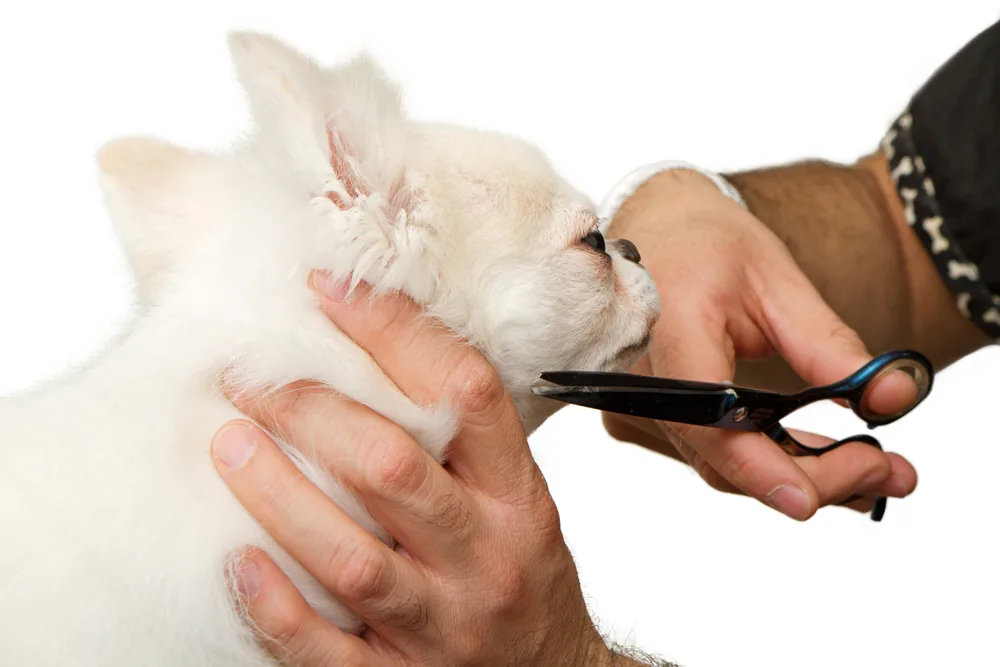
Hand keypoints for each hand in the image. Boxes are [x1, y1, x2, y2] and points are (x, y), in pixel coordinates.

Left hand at [210, 278, 658, 665]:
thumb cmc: (522, 577)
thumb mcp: (518, 500)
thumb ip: (463, 442)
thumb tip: (379, 350)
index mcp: (518, 498)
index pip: (466, 393)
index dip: (396, 331)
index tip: (332, 292)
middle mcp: (485, 556)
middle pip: (393, 468)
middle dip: (311, 410)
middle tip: (250, 377)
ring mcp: (443, 624)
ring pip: (352, 556)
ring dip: (279, 495)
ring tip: (227, 445)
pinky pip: (327, 650)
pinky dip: (277, 606)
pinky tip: (238, 562)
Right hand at [602, 169, 918, 519]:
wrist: (656, 233)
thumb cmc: (708, 245)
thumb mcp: (776, 282)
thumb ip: (829, 345)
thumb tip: (893, 398)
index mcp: (668, 331)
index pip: (709, 421)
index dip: (761, 468)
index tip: (819, 498)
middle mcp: (637, 381)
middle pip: (724, 458)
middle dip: (812, 477)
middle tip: (891, 474)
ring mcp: (633, 405)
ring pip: (719, 465)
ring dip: (796, 474)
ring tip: (874, 469)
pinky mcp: (645, 418)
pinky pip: (709, 453)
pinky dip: (766, 460)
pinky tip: (820, 458)